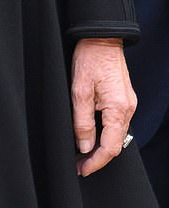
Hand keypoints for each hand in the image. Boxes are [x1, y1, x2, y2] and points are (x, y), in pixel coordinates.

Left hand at [71, 38, 136, 177]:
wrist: (102, 38)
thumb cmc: (89, 60)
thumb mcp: (78, 92)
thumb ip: (82, 122)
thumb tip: (84, 146)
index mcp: (118, 109)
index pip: (110, 148)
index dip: (95, 163)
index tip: (81, 170)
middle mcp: (128, 109)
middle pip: (116, 144)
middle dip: (98, 158)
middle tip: (79, 165)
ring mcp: (128, 104)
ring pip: (117, 135)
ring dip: (101, 147)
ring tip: (82, 154)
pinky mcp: (124, 99)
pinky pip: (117, 124)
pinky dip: (105, 134)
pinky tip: (92, 136)